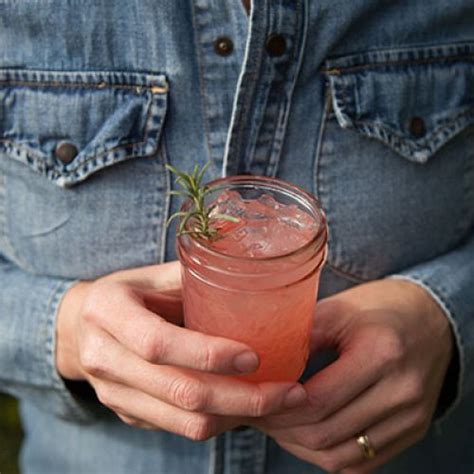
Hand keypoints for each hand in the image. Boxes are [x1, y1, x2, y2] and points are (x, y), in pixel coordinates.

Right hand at [56, 261, 306, 438]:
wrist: (78, 326)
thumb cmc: (127, 292)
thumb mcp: (152, 274)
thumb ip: (192, 276)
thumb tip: (250, 273)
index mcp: (108, 313)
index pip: (159, 343)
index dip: (209, 354)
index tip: (255, 356)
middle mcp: (104, 359)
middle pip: (180, 392)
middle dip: (243, 398)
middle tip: (289, 391)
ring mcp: (112, 393)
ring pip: (184, 421)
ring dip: (239, 416)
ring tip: (280, 401)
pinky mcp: (126, 413)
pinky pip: (179, 428)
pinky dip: (220, 421)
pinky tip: (246, 405)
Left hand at [252, 279, 452, 472]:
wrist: (431, 318)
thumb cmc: (379, 308)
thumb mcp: (338, 309)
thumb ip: (301, 337)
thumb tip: (261, 366)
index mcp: (381, 354)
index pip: (318, 400)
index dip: (277, 406)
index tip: (253, 398)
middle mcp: (402, 392)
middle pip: (327, 433)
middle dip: (281, 429)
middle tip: (256, 413)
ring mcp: (410, 418)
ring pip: (341, 457)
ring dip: (300, 446)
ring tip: (275, 426)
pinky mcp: (411, 432)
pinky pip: (361, 463)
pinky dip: (327, 454)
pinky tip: (306, 435)